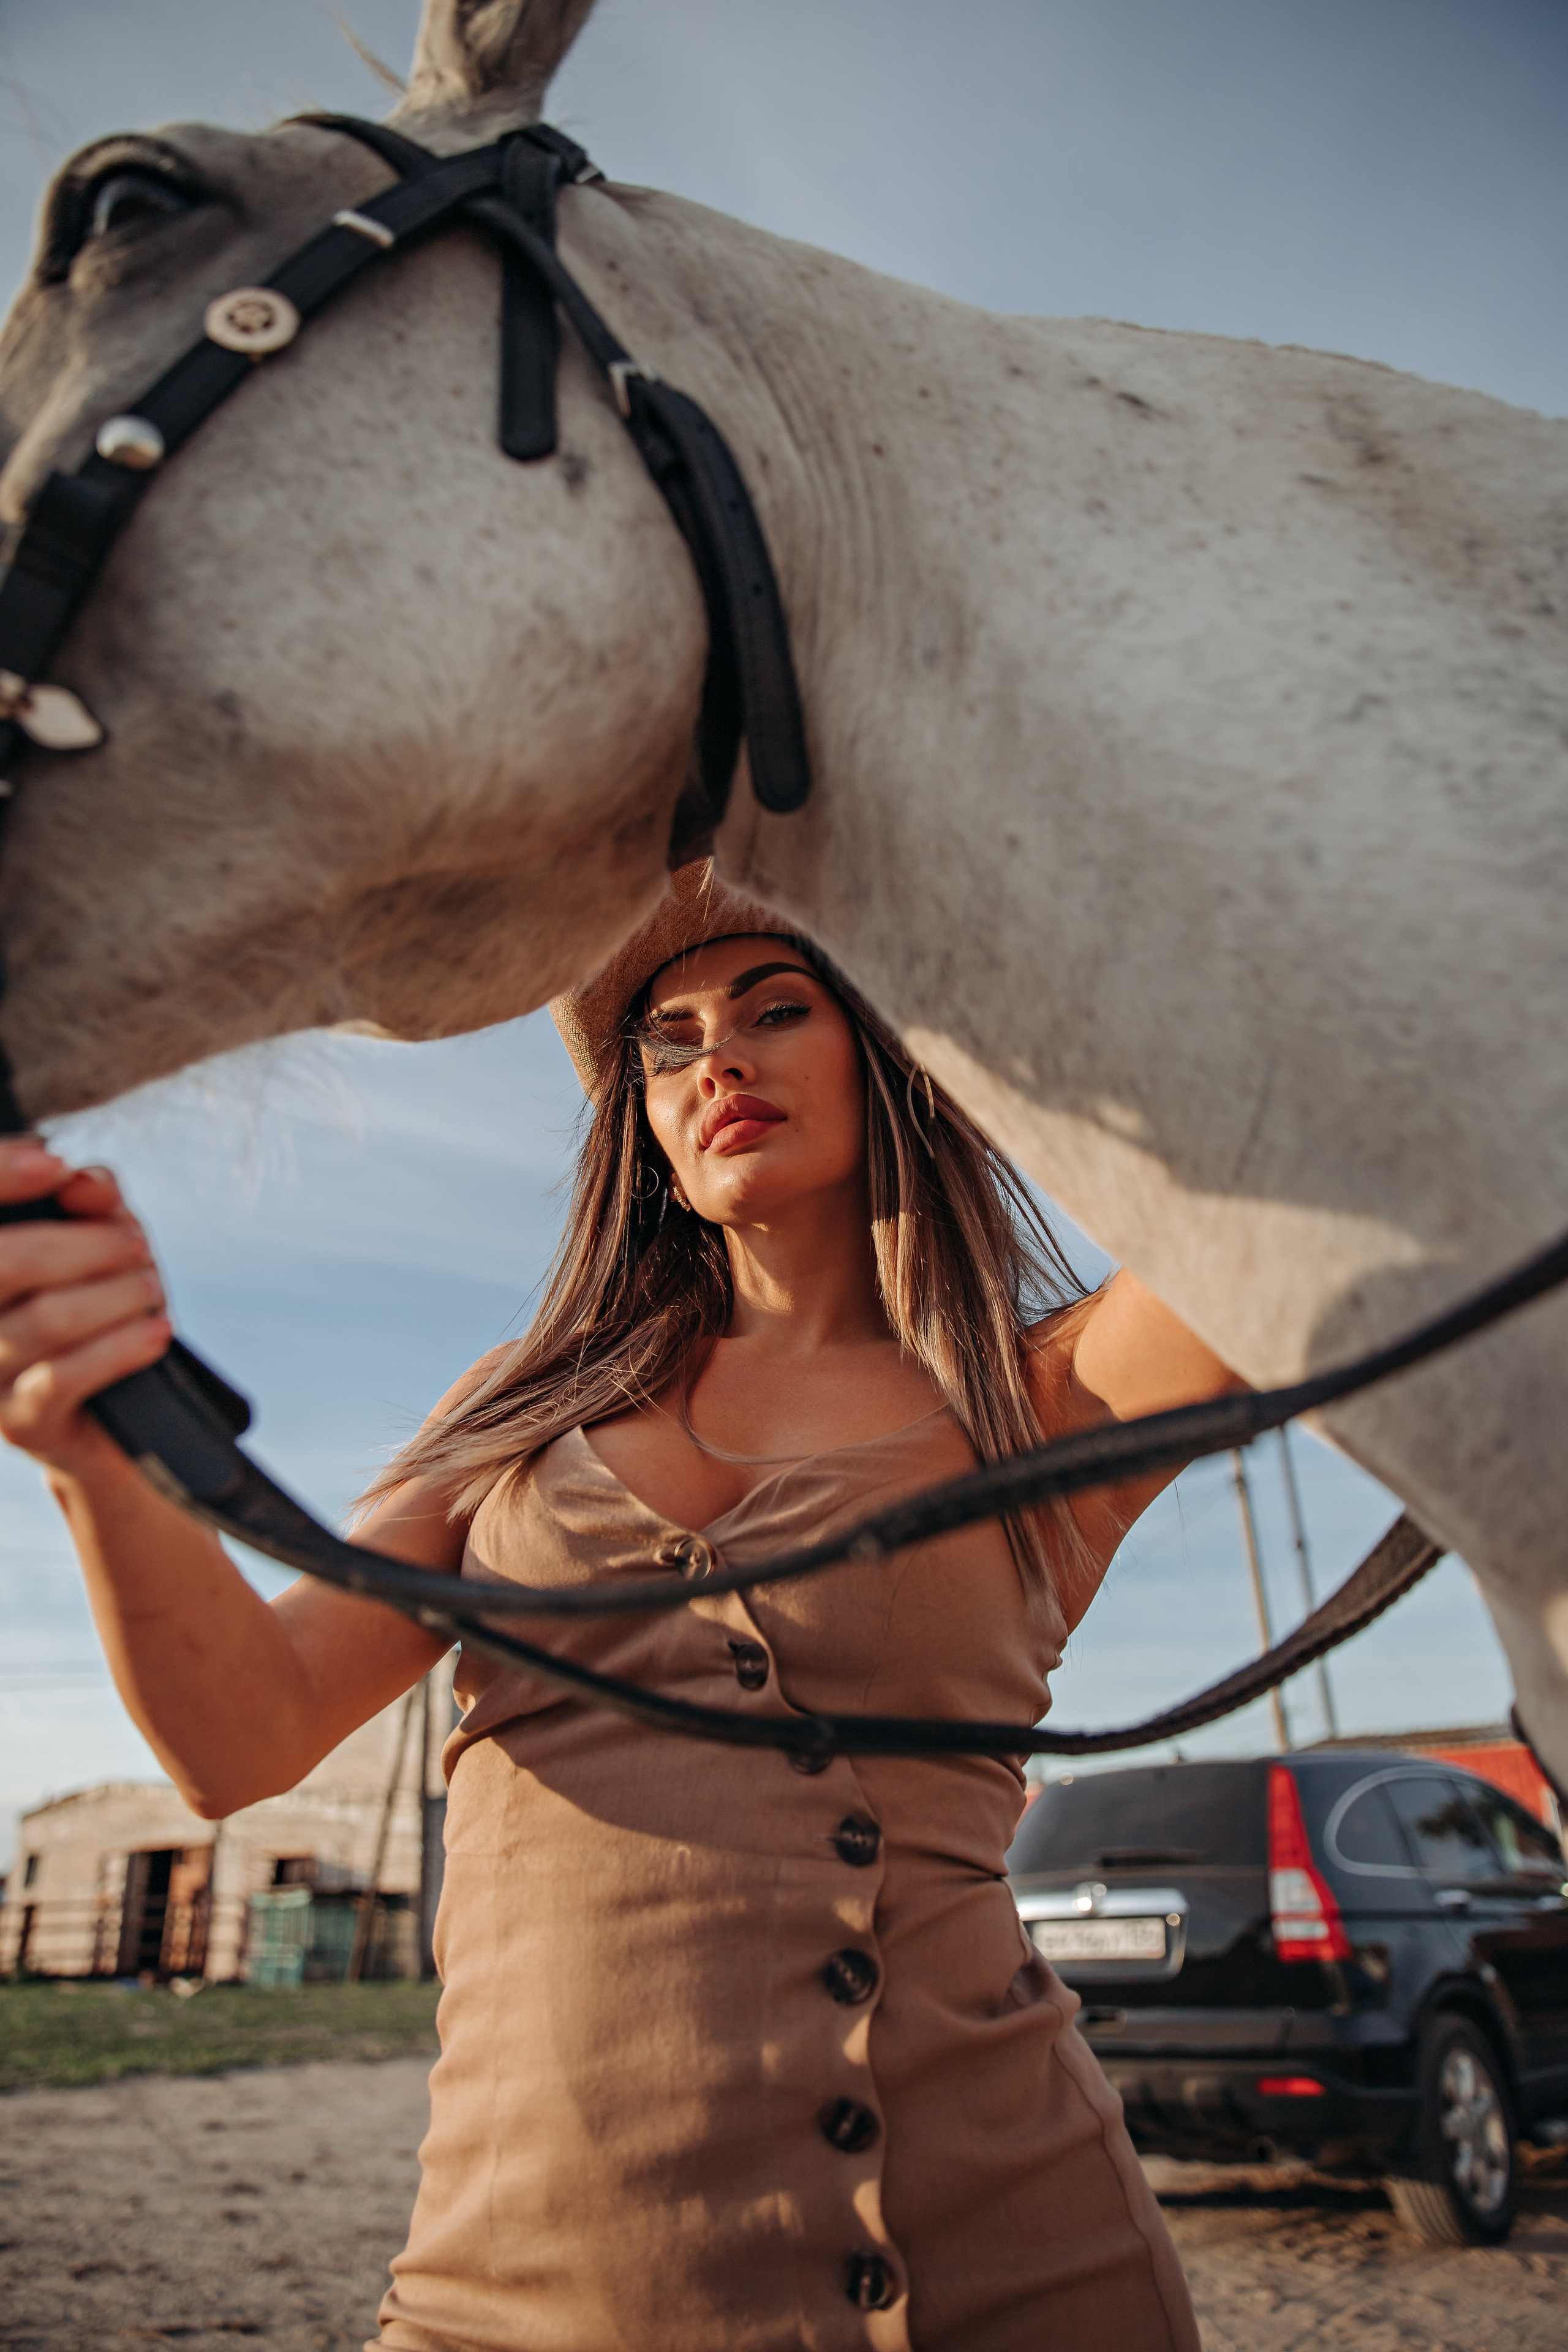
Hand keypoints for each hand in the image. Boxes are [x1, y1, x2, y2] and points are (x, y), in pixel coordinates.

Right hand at [0, 1140, 170, 1471]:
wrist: (120, 1419)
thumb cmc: (104, 1315)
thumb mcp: (107, 1247)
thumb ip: (95, 1204)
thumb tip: (84, 1182)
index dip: (0, 1175)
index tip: (53, 1166)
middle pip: (9, 1262)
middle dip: (87, 1244)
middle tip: (136, 1247)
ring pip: (46, 1319)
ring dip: (117, 1295)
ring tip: (150, 1289)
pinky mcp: (20, 1423)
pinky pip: (62, 1378)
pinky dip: (120, 1347)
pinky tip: (155, 1332)